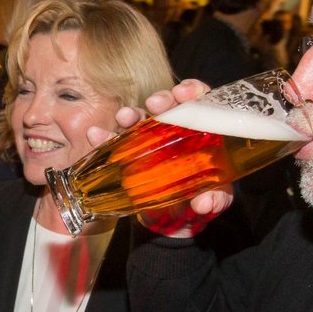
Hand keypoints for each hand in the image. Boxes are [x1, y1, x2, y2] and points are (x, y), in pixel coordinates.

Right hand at [88, 79, 233, 234]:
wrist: (176, 219)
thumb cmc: (202, 198)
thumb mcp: (216, 197)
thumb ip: (216, 197)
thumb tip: (205, 202)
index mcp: (201, 132)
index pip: (199, 102)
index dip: (192, 92)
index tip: (183, 94)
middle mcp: (174, 130)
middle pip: (168, 105)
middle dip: (161, 99)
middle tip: (155, 104)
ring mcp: (150, 140)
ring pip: (140, 119)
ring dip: (131, 114)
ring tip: (124, 116)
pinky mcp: (129, 155)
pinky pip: (115, 142)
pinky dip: (104, 137)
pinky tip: (96, 134)